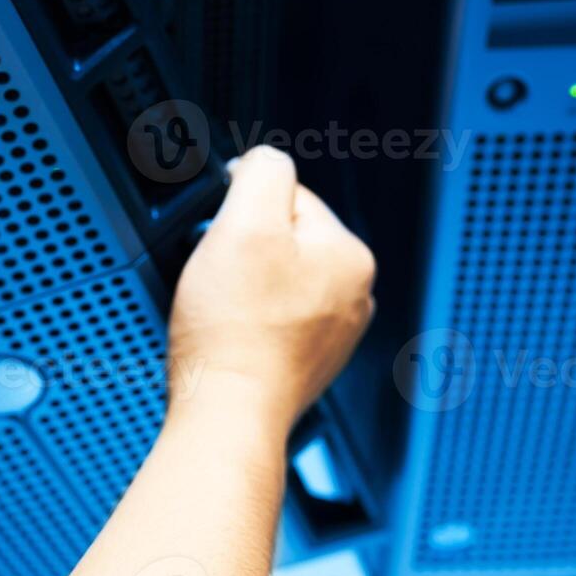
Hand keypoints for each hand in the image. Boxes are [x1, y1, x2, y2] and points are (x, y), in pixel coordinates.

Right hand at [167, 145, 375, 429]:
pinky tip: (231, 336)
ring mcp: (333, 333)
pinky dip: (247, 322)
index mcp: (350, 255)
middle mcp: (353, 295)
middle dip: (245, 250)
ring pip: (275, 280)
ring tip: (225, 312)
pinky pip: (271, 319)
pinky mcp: (306, 362)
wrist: (226, 412)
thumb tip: (263, 162)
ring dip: (244, 287)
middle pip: (282, 238)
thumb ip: (262, 174)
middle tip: (221, 281)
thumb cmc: (234, 331)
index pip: (288, 197)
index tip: (223, 242)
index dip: (242, 212)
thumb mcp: (244, 224)